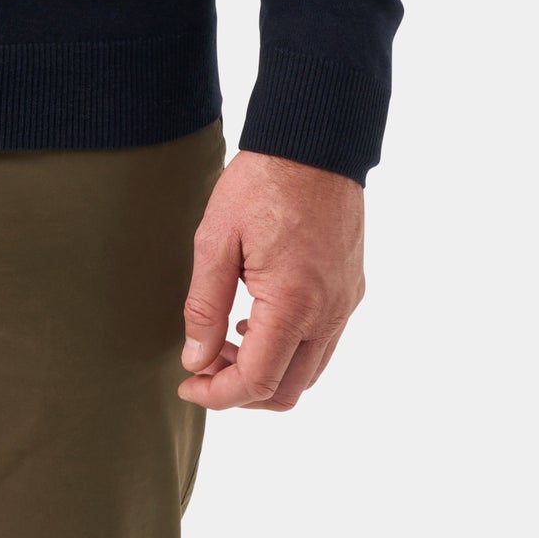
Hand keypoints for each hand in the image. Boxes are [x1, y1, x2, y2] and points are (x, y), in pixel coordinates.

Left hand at [176, 148, 363, 411]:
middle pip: (288, 391)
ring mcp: (345, 303)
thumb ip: (204, 305)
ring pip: (310, 372)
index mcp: (293, 303)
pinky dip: (290, 349)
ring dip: (267, 371)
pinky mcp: (351, 289)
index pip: (257, 381)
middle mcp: (329, 313)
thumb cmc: (262, 182)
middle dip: (242, 391)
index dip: (219, 395)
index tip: (187, 385)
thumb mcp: (216, 238)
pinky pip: (324, 343)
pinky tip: (255, 318)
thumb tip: (195, 360)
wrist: (315, 142)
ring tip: (224, 340)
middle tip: (204, 365)